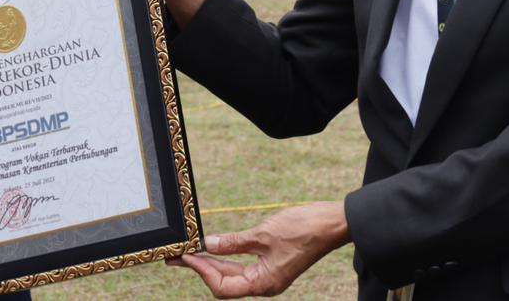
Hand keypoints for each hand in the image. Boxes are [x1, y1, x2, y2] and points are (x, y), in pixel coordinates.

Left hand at [168, 202, 349, 297]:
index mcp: (264, 284)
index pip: (222, 286)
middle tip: (176, 255)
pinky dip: (226, 256)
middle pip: (224, 282)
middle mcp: (264, 284)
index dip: (201, 271)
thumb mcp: (264, 234)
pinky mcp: (270, 263)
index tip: (185, 255)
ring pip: (231, 274)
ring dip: (210, 262)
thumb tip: (208, 244)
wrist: (332, 223)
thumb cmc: (304, 229)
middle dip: (199, 267)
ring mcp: (267, 274)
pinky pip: (242, 265)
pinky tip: (212, 247)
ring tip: (188, 252)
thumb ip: (234, 242)